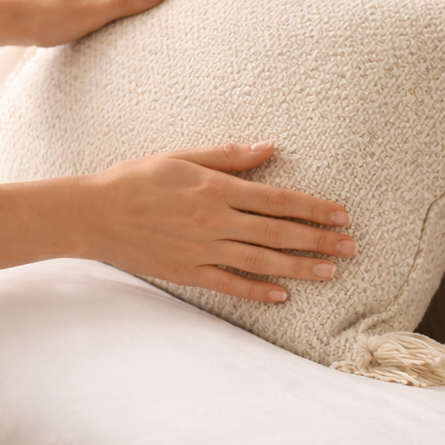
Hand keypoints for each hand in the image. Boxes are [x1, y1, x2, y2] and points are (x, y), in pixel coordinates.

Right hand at [73, 141, 356, 302]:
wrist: (93, 214)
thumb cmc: (136, 178)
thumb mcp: (183, 156)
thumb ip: (229, 156)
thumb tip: (270, 148)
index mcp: (217, 189)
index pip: (278, 200)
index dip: (314, 207)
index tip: (342, 214)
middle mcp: (216, 222)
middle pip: (278, 233)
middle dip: (319, 240)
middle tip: (352, 247)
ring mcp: (203, 251)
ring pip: (261, 262)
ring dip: (299, 267)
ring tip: (330, 272)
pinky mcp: (188, 273)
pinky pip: (229, 285)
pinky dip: (256, 290)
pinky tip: (281, 296)